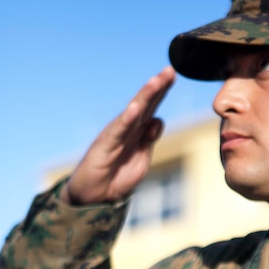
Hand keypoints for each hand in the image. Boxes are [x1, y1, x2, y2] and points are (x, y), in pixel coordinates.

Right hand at [62, 67, 175, 205]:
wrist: (95, 197)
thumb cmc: (117, 177)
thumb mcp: (142, 158)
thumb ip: (150, 139)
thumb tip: (159, 119)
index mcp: (136, 131)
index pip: (152, 107)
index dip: (162, 92)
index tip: (173, 75)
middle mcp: (126, 128)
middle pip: (144, 104)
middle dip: (157, 87)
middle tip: (170, 70)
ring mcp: (115, 135)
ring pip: (132, 112)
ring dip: (145, 96)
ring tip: (156, 81)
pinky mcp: (104, 146)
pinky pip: (118, 131)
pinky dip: (127, 119)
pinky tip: (135, 108)